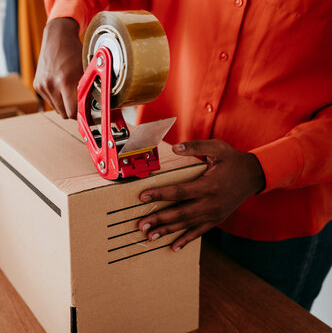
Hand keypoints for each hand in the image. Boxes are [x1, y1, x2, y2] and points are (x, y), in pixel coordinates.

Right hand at [33, 18, 82, 118]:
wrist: (57, 37)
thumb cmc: (75, 52)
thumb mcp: (85, 69)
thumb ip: (88, 88)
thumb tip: (96, 107)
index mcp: (65, 81)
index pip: (72, 112)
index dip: (81, 115)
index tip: (88, 114)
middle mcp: (50, 85)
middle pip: (64, 113)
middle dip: (74, 111)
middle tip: (82, 104)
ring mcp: (42, 86)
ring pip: (57, 109)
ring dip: (65, 105)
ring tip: (71, 93)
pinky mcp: (37, 85)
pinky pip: (50, 101)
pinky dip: (57, 99)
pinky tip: (62, 87)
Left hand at [138, 139, 264, 251]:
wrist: (254, 175)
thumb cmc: (232, 160)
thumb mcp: (217, 148)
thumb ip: (196, 146)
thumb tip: (175, 147)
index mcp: (209, 185)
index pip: (179, 191)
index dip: (160, 194)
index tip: (142, 197)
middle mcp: (211, 203)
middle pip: (180, 213)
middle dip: (159, 219)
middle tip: (140, 224)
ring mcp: (214, 214)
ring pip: (187, 225)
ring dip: (167, 232)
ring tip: (149, 236)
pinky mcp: (216, 219)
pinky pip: (198, 232)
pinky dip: (185, 240)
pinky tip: (172, 247)